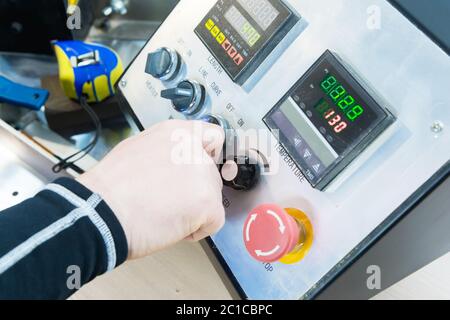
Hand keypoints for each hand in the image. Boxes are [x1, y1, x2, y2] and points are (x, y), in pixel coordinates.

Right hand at [77, 120, 225, 259]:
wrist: (101, 211)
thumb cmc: (110, 188)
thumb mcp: (138, 149)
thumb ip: (167, 152)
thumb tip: (177, 165)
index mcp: (176, 133)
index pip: (212, 136)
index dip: (209, 156)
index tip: (199, 171)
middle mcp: (193, 148)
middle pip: (211, 174)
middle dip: (195, 191)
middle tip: (168, 202)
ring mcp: (203, 173)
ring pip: (213, 198)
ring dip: (195, 211)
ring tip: (165, 214)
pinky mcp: (207, 201)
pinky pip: (214, 221)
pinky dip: (197, 230)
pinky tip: (173, 227)